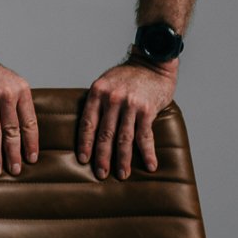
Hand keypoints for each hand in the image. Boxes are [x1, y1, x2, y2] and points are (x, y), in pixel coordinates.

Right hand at [0, 55, 38, 176]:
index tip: (32, 159)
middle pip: (12, 131)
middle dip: (14, 154)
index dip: (31, 142)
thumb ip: (17, 104)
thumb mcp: (10, 83)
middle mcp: (7, 94)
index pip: (29, 122)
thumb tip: (24, 132)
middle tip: (16, 171)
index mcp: (21, 90)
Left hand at [76, 60, 177, 179]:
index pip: (87, 123)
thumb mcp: (106, 82)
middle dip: (102, 157)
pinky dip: (147, 153)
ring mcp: (130, 104)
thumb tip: (89, 129)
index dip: (85, 143)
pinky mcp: (147, 109)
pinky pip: (145, 136)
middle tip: (101, 174)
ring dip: (123, 159)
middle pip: (105, 134)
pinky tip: (150, 165)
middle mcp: (112, 99)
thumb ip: (99, 102)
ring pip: (124, 138)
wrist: (153, 62)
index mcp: (98, 92)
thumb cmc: (129, 75)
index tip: (84, 159)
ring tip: (122, 174)